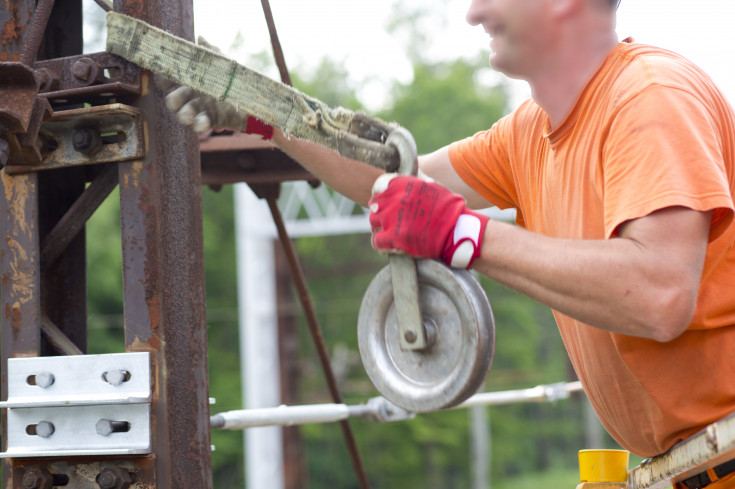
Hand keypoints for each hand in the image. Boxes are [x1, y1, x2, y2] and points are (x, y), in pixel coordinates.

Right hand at [162, 37, 273, 137]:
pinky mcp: (210, 120)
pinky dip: (200, 124)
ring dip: (184, 114)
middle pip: (172, 100)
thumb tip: (200, 38)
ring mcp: (200, 109)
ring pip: (183, 114)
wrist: (252, 94)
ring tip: (189, 115)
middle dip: (173, 100)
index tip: (166, 78)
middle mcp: (191, 95)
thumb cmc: (232, 76)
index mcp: (190, 80)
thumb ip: (210, 51)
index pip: (169, 80)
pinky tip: (205, 121)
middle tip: (178, 99)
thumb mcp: (222, 62)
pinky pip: (199, 125)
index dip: (164, 79)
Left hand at [368, 174, 488, 268]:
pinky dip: (381, 244)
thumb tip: (406, 178)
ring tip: (389, 231)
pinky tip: (387, 245)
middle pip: (374, 204)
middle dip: (380, 210)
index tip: (384, 201)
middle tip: (387, 218)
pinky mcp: (392, 238)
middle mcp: (392, 199)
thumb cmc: (448, 208)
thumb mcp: (431, 186)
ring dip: (379, 226)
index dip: (381, 194)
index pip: (379, 185)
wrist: (456, 230)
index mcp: (401, 184)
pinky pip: (376, 240)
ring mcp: (390, 219)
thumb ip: (414, 183)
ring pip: (373, 222)